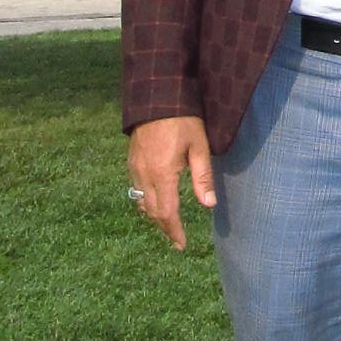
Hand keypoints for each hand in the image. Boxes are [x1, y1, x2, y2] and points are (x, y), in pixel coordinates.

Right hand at [128, 115, 216, 250]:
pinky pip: (136, 189)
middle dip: (165, 227)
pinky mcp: (131, 161)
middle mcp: (143, 175)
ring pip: (141, 202)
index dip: (174, 231)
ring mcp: (134, 168)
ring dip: (154, 215)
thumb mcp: (199, 147)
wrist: (156, 96)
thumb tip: (209, 204)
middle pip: (152, 212)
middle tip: (177, 238)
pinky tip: (156, 201)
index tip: (182, 245)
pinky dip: (146, 201)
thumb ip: (203, 177)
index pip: (167, 213)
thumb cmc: (183, 120)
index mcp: (162, 174)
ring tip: (168, 224)